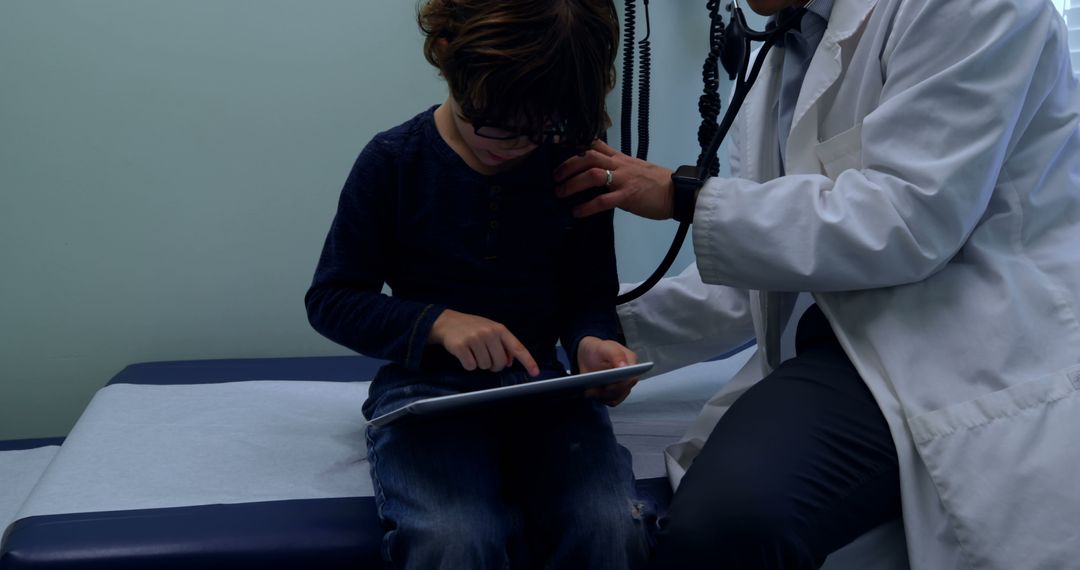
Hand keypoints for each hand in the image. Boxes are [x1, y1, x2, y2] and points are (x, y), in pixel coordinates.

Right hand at [429, 309, 539, 375]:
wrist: (446, 322)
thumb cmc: (471, 328)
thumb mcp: (490, 330)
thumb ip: (502, 345)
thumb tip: (510, 362)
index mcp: (499, 329)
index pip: (517, 347)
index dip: (528, 361)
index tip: (535, 372)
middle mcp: (489, 333)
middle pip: (500, 363)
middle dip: (493, 365)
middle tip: (485, 357)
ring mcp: (475, 339)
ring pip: (485, 366)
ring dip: (479, 364)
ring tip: (472, 351)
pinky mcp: (461, 346)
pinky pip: (471, 367)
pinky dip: (468, 364)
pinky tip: (464, 354)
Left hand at [554, 139, 675, 219]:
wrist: (678, 192)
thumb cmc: (657, 183)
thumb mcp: (635, 168)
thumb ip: (617, 167)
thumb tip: (598, 172)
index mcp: (621, 158)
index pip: (595, 145)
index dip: (575, 146)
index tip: (559, 150)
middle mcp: (620, 165)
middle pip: (589, 157)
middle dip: (568, 165)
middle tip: (555, 176)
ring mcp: (623, 180)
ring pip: (593, 175)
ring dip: (572, 183)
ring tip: (560, 193)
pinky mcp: (628, 196)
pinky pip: (603, 200)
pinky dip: (587, 207)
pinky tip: (577, 212)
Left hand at [578, 336, 639, 406]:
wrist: (589, 356)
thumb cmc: (600, 350)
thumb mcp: (607, 347)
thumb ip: (617, 355)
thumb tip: (625, 367)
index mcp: (630, 364)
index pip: (632, 378)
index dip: (622, 385)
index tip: (609, 386)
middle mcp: (628, 378)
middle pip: (623, 391)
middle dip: (608, 391)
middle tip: (594, 389)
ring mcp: (621, 387)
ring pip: (615, 398)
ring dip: (601, 395)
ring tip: (589, 391)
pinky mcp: (612, 394)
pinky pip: (608, 401)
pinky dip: (599, 398)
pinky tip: (589, 392)